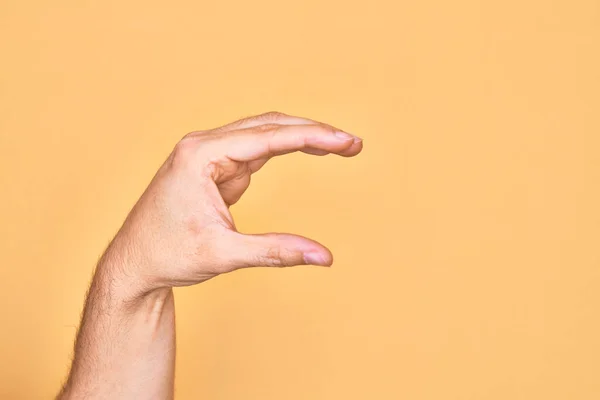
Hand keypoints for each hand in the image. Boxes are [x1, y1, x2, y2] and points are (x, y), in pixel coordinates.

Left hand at [103, 112, 362, 295]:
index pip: (267, 137)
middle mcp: (203, 146)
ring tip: (340, 147)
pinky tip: (310, 152)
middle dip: (312, 133)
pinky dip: (285, 152)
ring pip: (264, 135)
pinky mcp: (215, 169)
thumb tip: (324, 257)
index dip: (312, 138)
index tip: (345, 142)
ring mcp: (209, 155)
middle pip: (268, 126)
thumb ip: (277, 251)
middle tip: (352, 144)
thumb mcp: (223, 254)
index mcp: (200, 155)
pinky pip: (256, 152)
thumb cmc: (167, 255)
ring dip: (301, 139)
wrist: (133, 265)